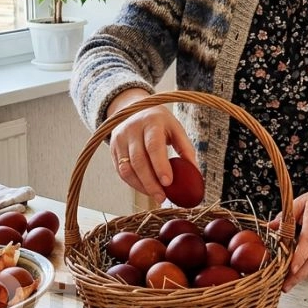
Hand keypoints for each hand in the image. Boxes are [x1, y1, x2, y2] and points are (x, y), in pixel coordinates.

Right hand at [107, 89, 196, 204]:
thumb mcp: (176, 129)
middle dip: (150, 183)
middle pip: (138, 161)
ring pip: (127, 168)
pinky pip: (121, 171)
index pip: (153, 145)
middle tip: (163, 198)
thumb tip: (194, 173)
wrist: (134, 109)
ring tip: (156, 196)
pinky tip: (146, 189)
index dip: (160, 165)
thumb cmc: (160, 123)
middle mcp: (132, 129)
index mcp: (151, 122)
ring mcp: (119, 139)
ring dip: (141, 186)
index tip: (168, 183)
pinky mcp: (112, 149)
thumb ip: (185, 149)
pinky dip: (134, 183)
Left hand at [267, 186, 307, 292]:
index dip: (300, 256)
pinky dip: (307, 271)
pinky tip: (296, 277)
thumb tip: (270, 227)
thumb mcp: (301, 201)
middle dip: (298, 274)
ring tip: (287, 286)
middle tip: (285, 285)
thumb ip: (285, 215)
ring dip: (302, 276)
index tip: (291, 268)